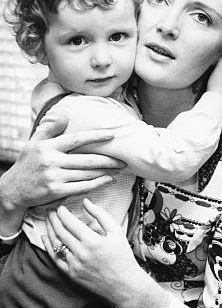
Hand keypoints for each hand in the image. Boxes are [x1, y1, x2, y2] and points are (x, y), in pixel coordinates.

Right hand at [0, 115, 124, 212]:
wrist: (12, 190)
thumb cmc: (27, 164)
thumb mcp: (34, 143)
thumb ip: (50, 129)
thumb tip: (65, 116)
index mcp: (48, 146)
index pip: (77, 139)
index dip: (96, 137)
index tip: (112, 135)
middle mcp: (52, 161)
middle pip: (87, 159)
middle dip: (109, 160)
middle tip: (124, 159)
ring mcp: (54, 177)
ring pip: (87, 174)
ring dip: (107, 172)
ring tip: (120, 169)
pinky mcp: (57, 191)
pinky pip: (82, 187)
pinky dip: (98, 183)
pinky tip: (109, 180)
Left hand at [42, 198, 150, 307]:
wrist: (124, 283)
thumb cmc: (123, 256)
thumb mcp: (116, 231)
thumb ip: (101, 215)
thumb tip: (86, 201)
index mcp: (92, 240)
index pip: (70, 222)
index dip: (63, 213)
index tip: (60, 207)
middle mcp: (81, 252)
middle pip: (61, 232)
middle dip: (53, 219)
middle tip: (50, 212)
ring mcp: (74, 264)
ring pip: (56, 244)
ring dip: (50, 230)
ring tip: (48, 222)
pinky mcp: (71, 274)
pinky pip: (56, 258)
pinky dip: (49, 247)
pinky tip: (46, 238)